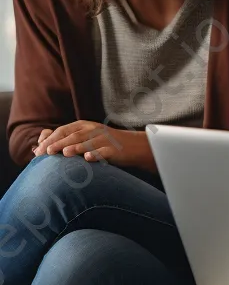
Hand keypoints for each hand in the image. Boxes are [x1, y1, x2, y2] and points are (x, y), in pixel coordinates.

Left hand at [33, 123, 150, 167]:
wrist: (133, 146)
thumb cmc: (104, 144)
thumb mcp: (85, 137)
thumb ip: (64, 139)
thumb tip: (39, 145)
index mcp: (84, 126)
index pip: (63, 131)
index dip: (50, 140)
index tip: (39, 151)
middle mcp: (94, 130)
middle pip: (73, 135)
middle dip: (59, 143)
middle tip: (46, 153)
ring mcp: (105, 138)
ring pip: (88, 141)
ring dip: (75, 147)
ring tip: (64, 153)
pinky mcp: (114, 148)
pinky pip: (104, 151)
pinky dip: (96, 154)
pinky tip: (88, 157)